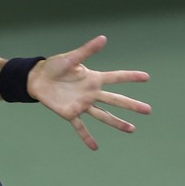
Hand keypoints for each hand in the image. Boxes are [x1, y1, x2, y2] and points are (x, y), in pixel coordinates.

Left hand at [27, 35, 151, 150]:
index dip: (130, 77)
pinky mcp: (70, 113)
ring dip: (117, 123)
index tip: (146, 77)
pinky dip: (86, 137)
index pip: (116, 77)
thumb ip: (87, 51)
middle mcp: (91, 93)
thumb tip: (103, 38)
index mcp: (93, 79)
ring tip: (131, 130)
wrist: (36, 79)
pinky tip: (94, 147)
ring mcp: (82, 104)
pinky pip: (80, 127)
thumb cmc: (53, 66)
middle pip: (115, 100)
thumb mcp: (71, 58)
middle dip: (131, 105)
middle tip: (148, 110)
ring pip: (103, 115)